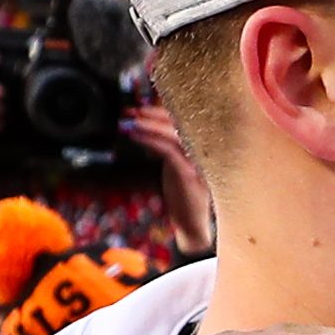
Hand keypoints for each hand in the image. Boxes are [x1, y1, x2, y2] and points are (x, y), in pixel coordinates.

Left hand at [125, 101, 213, 253]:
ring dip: (149, 124)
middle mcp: (204, 150)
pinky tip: (135, 136)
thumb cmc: (184, 197)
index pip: (183, 120)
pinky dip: (150, 140)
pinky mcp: (189, 173)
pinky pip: (168, 150)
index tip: (140, 109)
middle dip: (152, 114)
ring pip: (173, 133)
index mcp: (202, 147)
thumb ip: (165, 149)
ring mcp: (198, 160)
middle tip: (131, 111)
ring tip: (130, 121)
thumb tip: (146, 132)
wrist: (193, 225)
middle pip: (180, 121)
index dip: (161, 112)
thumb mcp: (174, 167)